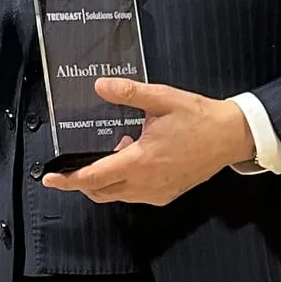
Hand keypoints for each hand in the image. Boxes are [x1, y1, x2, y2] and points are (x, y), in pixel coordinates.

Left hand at [42, 80, 255, 207]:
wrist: (231, 137)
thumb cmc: (198, 117)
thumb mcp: (161, 99)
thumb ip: (128, 92)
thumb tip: (100, 85)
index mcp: (140, 161)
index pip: (93, 177)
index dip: (68, 180)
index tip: (49, 178)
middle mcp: (145, 184)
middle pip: (100, 191)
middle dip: (83, 180)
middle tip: (75, 162)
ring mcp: (156, 193)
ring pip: (117, 195)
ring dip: (106, 179)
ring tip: (119, 148)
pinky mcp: (166, 195)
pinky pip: (134, 195)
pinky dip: (124, 182)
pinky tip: (135, 157)